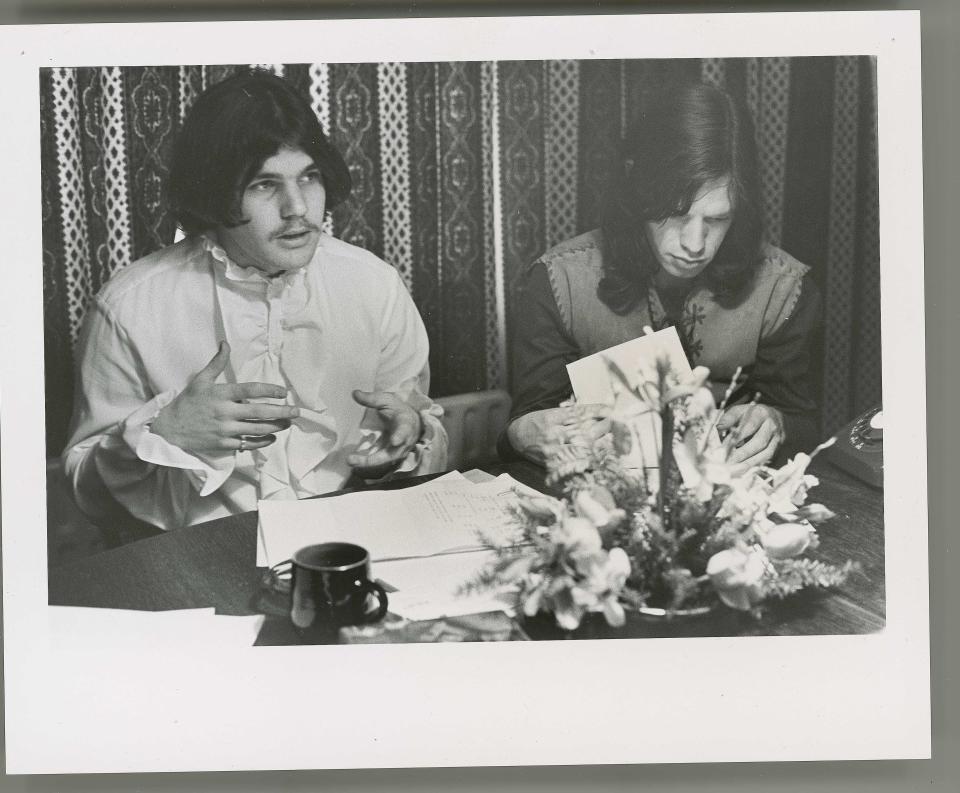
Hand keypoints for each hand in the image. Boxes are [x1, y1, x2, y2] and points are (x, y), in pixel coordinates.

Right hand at [150, 342, 299, 454]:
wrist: (169, 429)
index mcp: (221, 394)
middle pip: (259, 412)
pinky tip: (272, 437)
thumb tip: (225, 343)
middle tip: (297, 411)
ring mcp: (225, 430)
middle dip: (281, 411)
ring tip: (288, 422)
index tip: (283, 392)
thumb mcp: (200, 380)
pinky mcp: (223, 445)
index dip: (270, 390)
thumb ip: (217, 363)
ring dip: (276, 426)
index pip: (251, 390)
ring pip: (257, 429)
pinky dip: (262, 441)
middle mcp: (225, 412)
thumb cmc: (188, 403)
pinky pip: (248, 443)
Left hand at [346, 389, 422, 478]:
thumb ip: (371, 398)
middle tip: (353, 459)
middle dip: (372, 459)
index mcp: (405, 424)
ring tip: (350, 461)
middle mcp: (404, 441)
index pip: (404, 431)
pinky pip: (380, 463)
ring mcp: (399, 451)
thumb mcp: (386, 400)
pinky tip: (354, 462)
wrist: (411, 421)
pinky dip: (367, 463)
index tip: (395, 441)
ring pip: (384, 461)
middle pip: (390, 454)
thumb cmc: (398, 409)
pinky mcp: (392, 457)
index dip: (400, 436)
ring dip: (366, 463)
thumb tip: (354, 393)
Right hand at [506, 404, 612, 464]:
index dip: (597, 411)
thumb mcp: (551, 412)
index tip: (610, 409)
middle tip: (615, 424)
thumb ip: (570, 413)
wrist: (516, 438)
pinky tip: (598, 456)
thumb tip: (595, 411)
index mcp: (553, 416)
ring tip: (611, 439)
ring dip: (599, 443)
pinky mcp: (552, 462)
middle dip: (603, 426)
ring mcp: (553, 449)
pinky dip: (587, 459)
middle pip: (584, 429)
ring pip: (581, 446)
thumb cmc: (536, 423)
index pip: (580, 412)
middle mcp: (554, 432)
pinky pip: (573, 461)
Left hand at [716, 403, 784, 470]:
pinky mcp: (777, 450)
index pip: (750, 425)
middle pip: (759, 441)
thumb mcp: (740, 411)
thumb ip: (729, 418)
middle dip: (743, 452)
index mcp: (761, 413)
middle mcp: (771, 426)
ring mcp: (777, 439)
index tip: (725, 445)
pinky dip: (753, 465)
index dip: (738, 436)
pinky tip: (741, 469)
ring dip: (748, 462)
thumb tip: (719, 428)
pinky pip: (766, 459)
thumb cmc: (751, 415)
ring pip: (764, 453)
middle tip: (728, 460)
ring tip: (733, 467)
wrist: (774, 418)